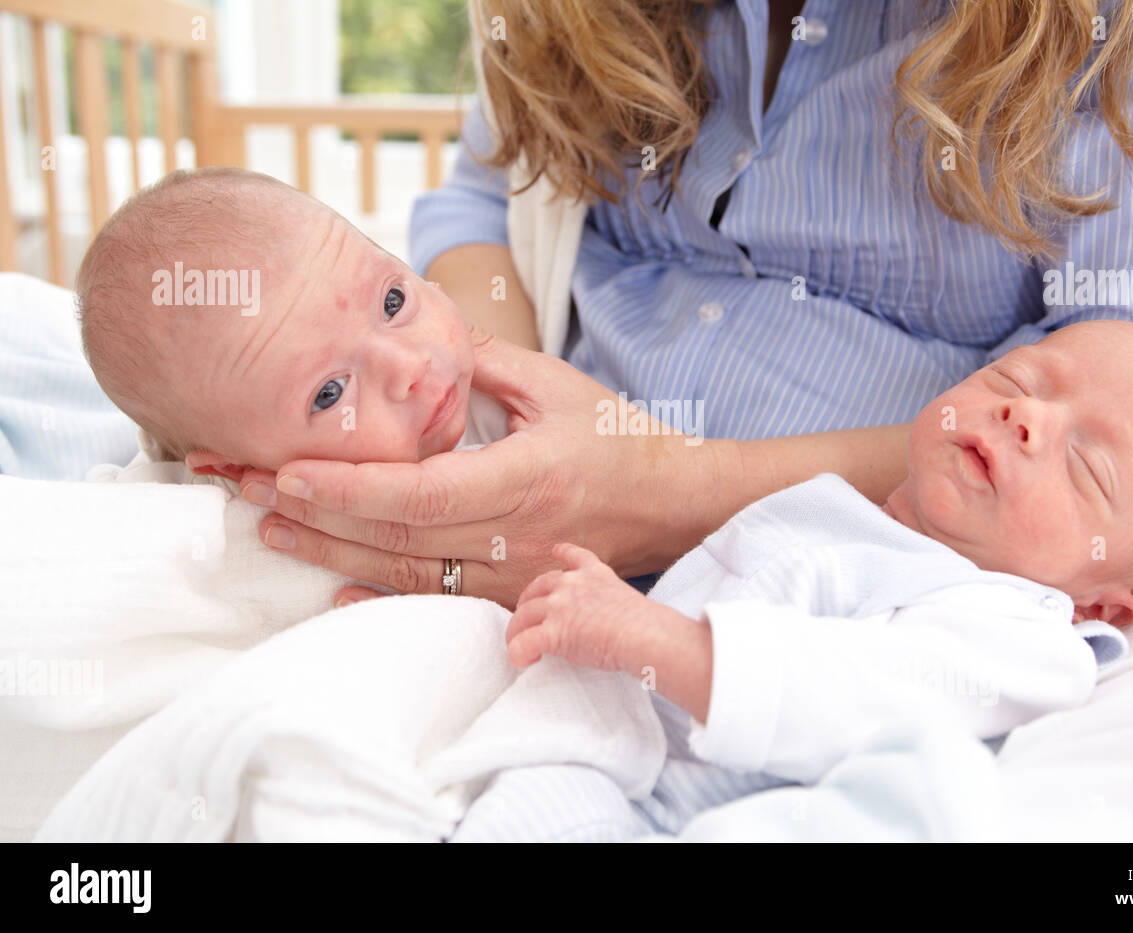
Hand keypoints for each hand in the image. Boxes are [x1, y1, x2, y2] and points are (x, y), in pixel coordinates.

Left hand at [238, 326, 725, 608]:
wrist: (675, 502)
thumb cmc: (618, 437)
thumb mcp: (555, 384)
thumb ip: (478, 360)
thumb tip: (411, 327)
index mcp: (525, 476)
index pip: (422, 493)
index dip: (352, 488)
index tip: (293, 470)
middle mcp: (516, 535)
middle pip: (399, 538)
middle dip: (318, 517)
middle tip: (250, 492)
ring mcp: (515, 573)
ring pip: (410, 575)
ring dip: (334, 555)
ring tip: (273, 529)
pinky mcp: (514, 591)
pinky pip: (439, 602)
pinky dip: (382, 598)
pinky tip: (335, 592)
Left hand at [504, 543, 665, 670]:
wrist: (645, 634)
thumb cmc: (646, 624)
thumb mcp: (627, 597)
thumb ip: (607, 600)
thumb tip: (603, 620)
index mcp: (594, 574)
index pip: (574, 556)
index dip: (563, 554)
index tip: (556, 551)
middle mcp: (571, 585)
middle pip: (536, 588)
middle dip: (527, 602)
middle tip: (526, 617)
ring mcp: (559, 607)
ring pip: (523, 616)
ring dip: (516, 631)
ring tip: (518, 643)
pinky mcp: (553, 632)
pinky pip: (523, 643)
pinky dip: (518, 653)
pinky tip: (524, 661)